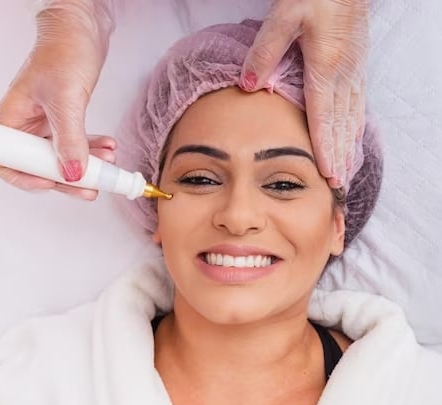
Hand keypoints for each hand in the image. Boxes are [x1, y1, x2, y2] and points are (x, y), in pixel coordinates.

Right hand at [0, 0, 114, 194]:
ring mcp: (45, 123)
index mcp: (12, 119)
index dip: (28, 178)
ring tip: (107, 165)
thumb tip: (71, 172)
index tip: (53, 183)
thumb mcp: (66, 99)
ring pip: (62, 156)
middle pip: (40, 165)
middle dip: (67, 178)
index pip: (9, 162)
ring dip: (85, 164)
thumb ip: (70, 139)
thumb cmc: (64, 51)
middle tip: (89, 187)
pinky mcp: (64, 119)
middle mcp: (26, 124)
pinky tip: (108, 148)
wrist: (82, 29)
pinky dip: (92, 148)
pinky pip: (76, 142)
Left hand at [240, 0, 368, 187]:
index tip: (329, 175)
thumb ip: (265, 52)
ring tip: (348, 171)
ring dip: (350, 147)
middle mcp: (344, 75)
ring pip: (352, 118)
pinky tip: (354, 138)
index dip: (326, 149)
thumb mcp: (284, 16)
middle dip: (340, 157)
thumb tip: (249, 84)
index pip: (324, 119)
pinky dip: (356, 127)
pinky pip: (358, 104)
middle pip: (341, 125)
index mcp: (325, 67)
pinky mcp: (356, 65)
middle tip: (339, 185)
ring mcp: (353, 71)